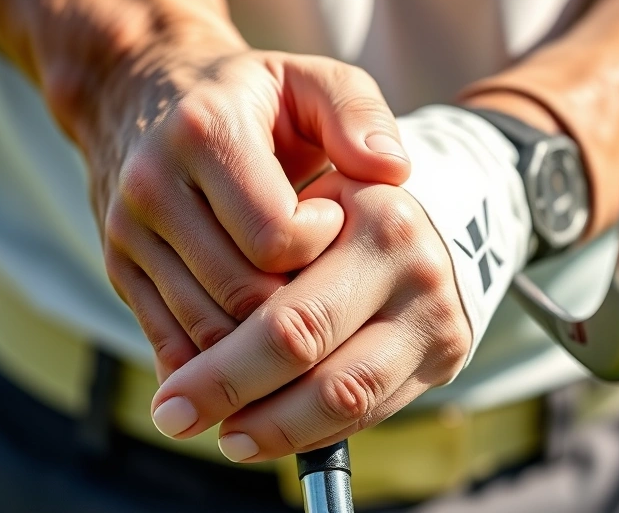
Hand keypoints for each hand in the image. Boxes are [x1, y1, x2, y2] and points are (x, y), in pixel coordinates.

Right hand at [75, 33, 411, 380]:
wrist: (143, 93)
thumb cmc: (250, 95)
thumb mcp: (310, 80)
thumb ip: (359, 114)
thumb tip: (393, 172)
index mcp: (205, 132)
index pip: (276, 236)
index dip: (321, 244)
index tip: (333, 220)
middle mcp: (153, 186)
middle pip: (242, 293)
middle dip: (298, 303)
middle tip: (324, 278)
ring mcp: (127, 234)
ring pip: (206, 331)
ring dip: (263, 343)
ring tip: (301, 313)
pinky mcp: (118, 269)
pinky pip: (171, 345)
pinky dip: (220, 362)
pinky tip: (259, 351)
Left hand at [148, 170, 469, 461]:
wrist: (438, 214)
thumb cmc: (343, 205)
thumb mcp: (307, 181)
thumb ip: (257, 228)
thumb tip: (190, 341)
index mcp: (378, 222)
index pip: (290, 317)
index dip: (225, 365)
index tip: (169, 390)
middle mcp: (416, 272)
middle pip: (314, 357)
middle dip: (236, 396)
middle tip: (175, 419)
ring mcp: (436, 319)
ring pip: (347, 400)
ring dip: (277, 429)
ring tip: (226, 438)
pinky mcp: (449, 356)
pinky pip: (373, 411)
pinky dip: (317, 430)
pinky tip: (271, 432)